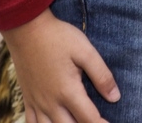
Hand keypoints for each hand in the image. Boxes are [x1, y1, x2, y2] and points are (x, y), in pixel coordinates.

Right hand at [3, 10, 118, 122]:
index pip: (89, 119)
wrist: (26, 28)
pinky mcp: (27, 98)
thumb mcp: (85, 51)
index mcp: (67, 91)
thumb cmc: (58, 37)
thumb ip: (101, 75)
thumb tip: (115, 97)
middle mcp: (51, 102)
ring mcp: (37, 102)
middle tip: (97, 122)